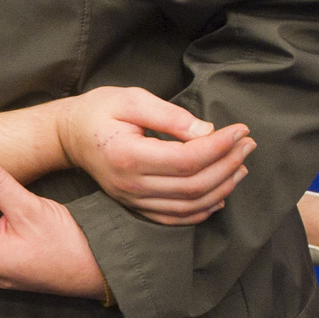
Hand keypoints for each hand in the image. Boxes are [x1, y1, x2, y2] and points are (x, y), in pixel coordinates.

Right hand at [56, 87, 251, 225]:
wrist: (70, 136)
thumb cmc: (100, 111)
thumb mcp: (132, 99)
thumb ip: (170, 115)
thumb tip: (206, 130)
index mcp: (128, 156)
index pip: (186, 160)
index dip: (219, 146)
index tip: (240, 129)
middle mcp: (131, 185)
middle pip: (193, 186)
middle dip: (228, 165)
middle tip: (248, 143)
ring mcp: (133, 201)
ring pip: (190, 205)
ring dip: (223, 187)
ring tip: (242, 165)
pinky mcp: (137, 207)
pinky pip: (176, 218)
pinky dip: (204, 210)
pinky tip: (222, 194)